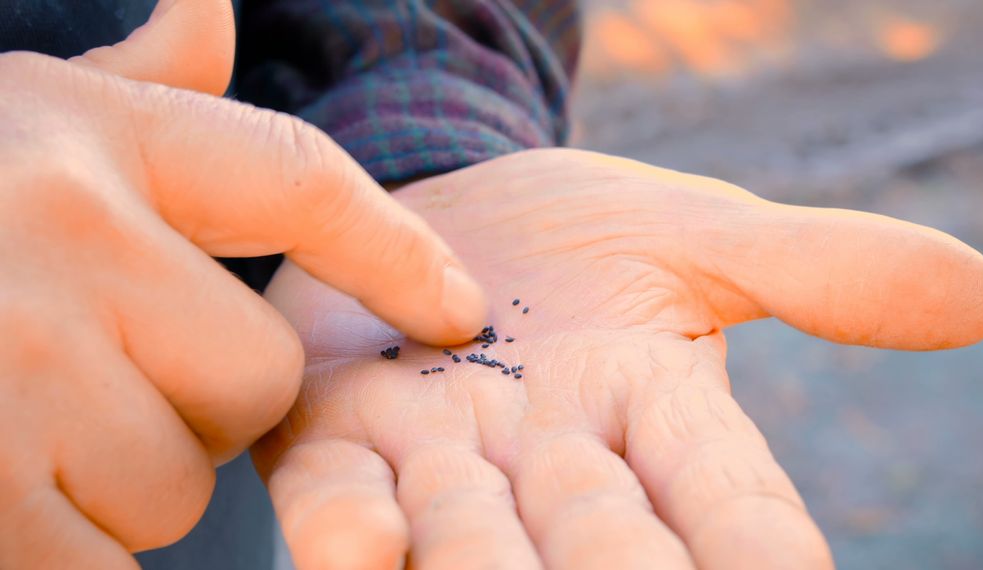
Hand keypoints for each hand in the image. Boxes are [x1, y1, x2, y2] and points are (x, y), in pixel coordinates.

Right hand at [0, 2, 484, 566]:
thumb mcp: (9, 115)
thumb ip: (129, 83)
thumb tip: (212, 9)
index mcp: (82, 137)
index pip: (297, 181)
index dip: (395, 252)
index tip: (459, 309)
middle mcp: (56, 240)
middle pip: (253, 381)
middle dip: (198, 406)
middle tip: (91, 379)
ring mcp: (7, 371)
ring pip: (170, 489)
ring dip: (115, 485)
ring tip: (12, 424)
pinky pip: (91, 562)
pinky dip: (57, 548)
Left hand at [255, 149, 982, 568]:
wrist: (431, 208)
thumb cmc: (576, 235)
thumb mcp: (695, 235)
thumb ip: (816, 267)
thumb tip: (981, 296)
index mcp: (658, 422)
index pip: (734, 509)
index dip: (757, 547)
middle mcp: (558, 473)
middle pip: (606, 548)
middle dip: (617, 562)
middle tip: (618, 561)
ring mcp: (445, 469)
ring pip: (471, 544)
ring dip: (483, 556)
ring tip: (485, 551)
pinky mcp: (339, 448)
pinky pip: (339, 505)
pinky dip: (350, 532)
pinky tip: (360, 544)